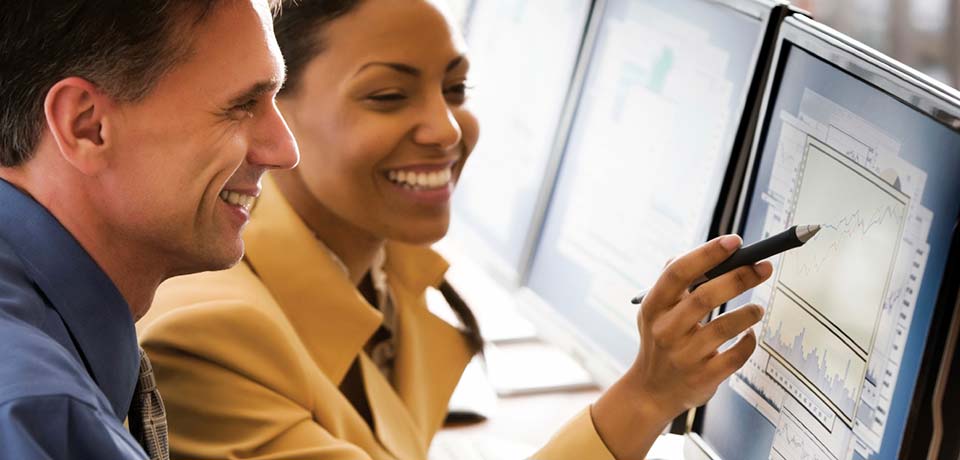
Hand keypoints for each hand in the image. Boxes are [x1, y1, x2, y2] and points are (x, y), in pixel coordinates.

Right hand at [591, 235, 772, 458]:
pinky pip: (736, 356)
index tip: (735, 241)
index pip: (678, 273)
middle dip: (739, 278)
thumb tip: (710, 251)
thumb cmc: (661, 340)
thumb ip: (675, 281)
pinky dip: (748, 341)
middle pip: (705, 297)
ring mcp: (684, 356)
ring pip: (724, 327)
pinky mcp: (703, 377)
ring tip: (758, 308)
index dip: (707, 254)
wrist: (651, 390)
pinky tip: (749, 335)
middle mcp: (665, 330)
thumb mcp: (656, 310)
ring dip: (749, 312)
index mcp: (653, 306)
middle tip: (763, 267)